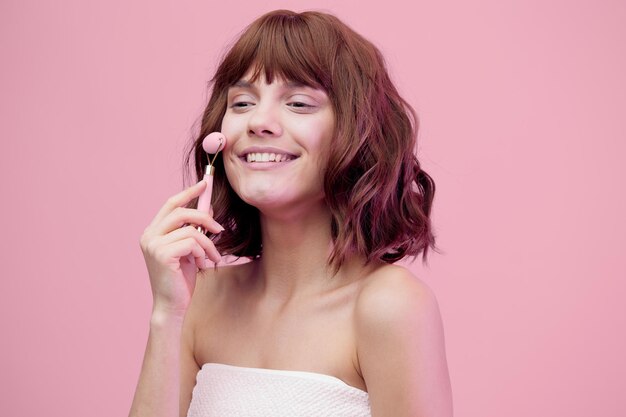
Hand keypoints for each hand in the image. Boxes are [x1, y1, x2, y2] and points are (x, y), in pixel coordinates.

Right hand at [139, 180, 223, 317]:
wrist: (172, 305)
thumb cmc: (181, 279)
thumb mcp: (190, 250)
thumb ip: (193, 229)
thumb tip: (208, 208)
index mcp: (153, 232)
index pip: (171, 204)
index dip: (188, 192)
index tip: (205, 184)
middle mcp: (149, 235)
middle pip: (181, 211)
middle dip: (205, 218)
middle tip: (220, 229)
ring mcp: (153, 244)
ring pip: (191, 230)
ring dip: (208, 244)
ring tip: (212, 258)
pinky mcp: (162, 254)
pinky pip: (192, 242)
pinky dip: (203, 252)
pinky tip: (202, 265)